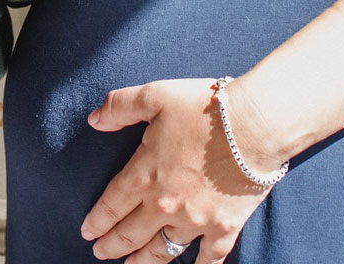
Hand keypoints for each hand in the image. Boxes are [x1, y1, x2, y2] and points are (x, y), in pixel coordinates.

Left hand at [82, 78, 278, 261]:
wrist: (256, 125)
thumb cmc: (205, 107)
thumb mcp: (155, 95)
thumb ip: (119, 106)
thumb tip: (94, 119)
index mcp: (144, 175)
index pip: (111, 205)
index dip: (97, 221)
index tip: (87, 231)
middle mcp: (165, 205)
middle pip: (131, 234)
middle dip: (112, 245)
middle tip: (101, 252)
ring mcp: (195, 220)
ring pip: (163, 251)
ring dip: (144, 262)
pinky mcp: (224, 228)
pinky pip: (208, 259)